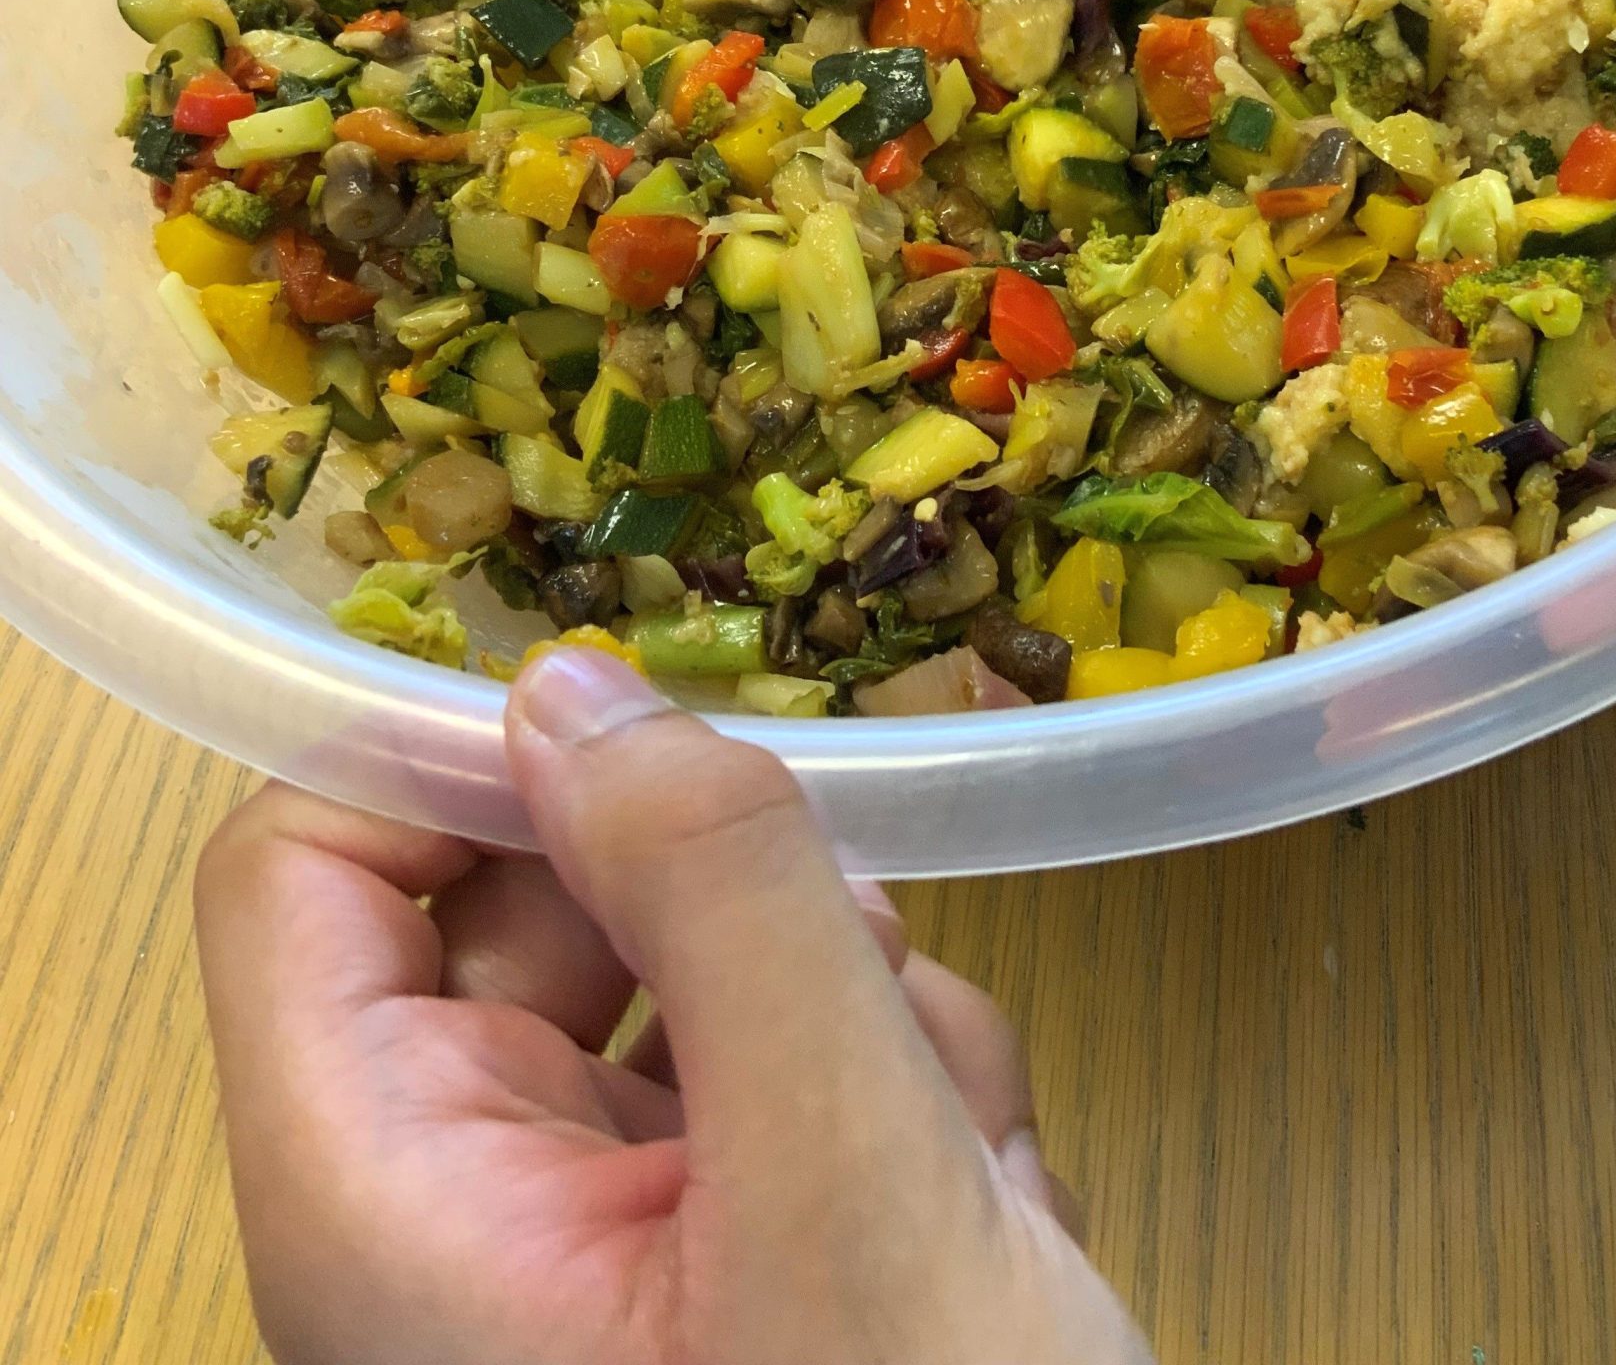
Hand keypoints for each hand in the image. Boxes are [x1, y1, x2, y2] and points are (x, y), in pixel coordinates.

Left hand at [196, 648, 1149, 1364]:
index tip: (653, 731)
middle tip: (870, 977)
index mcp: (381, 1202)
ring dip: (855, 1016)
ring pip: (695, 974)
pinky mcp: (718, 1264)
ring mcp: (600, 1241)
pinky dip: (899, 1097)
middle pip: (533, 909)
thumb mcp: (850, 1184)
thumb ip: (716, 896)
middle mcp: (456, 1212)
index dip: (453, 760)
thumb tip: (574, 680)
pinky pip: (782, 1067)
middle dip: (730, 913)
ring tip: (960, 1169)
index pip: (304, 871)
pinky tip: (983, 1220)